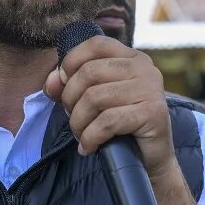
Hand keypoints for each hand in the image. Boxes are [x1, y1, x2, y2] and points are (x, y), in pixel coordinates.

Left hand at [43, 35, 177, 178]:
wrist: (149, 159)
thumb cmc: (119, 126)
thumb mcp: (92, 100)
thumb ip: (69, 85)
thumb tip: (52, 81)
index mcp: (131, 57)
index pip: (96, 44)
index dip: (71, 61)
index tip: (63, 85)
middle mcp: (144, 68)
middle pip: (89, 72)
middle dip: (70, 99)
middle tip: (73, 118)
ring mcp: (151, 89)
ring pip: (94, 98)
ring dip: (78, 122)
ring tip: (81, 135)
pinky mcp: (153, 113)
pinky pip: (107, 122)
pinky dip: (90, 138)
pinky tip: (89, 147)